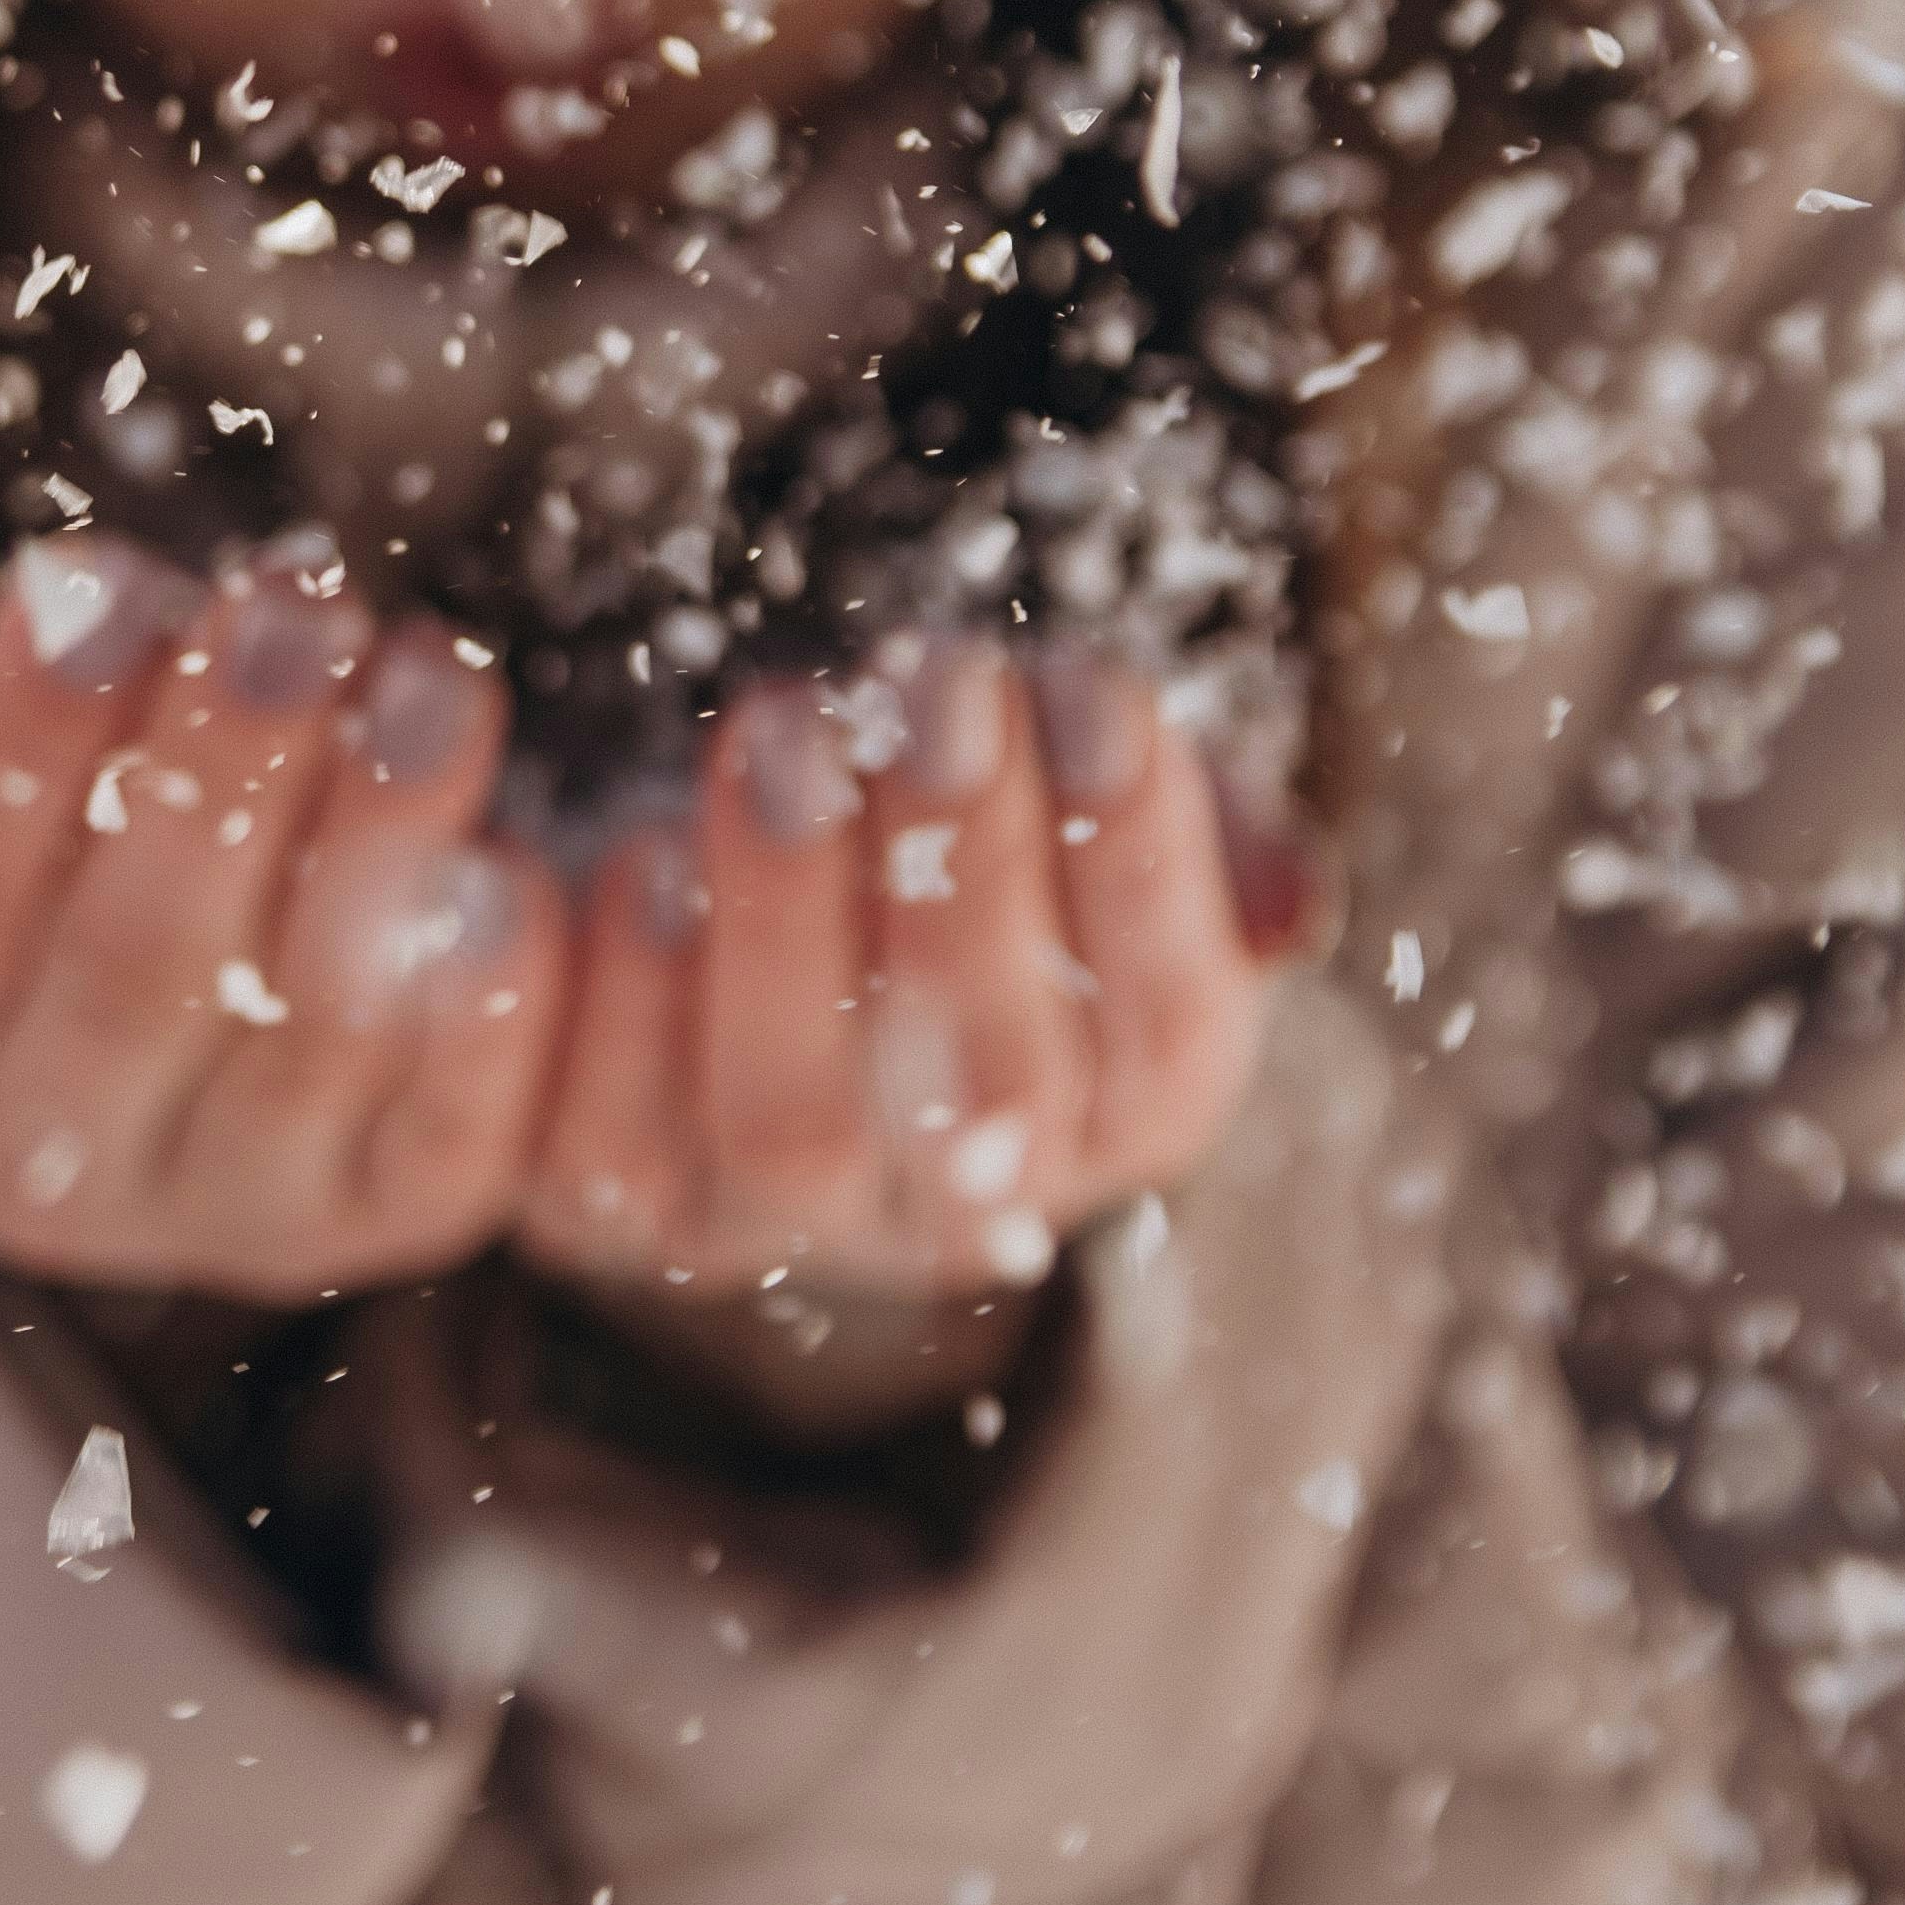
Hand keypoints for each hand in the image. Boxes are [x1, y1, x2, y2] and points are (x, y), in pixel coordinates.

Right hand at [0, 540, 569, 1295]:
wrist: (128, 1053)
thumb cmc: (12, 865)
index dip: (20, 738)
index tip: (101, 578)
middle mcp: (35, 1173)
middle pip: (137, 965)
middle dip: (224, 761)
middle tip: (294, 600)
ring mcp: (218, 1210)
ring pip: (312, 1031)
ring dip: (385, 831)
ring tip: (427, 675)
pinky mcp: (377, 1220)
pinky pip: (454, 1135)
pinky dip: (492, 1003)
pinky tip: (510, 864)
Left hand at [514, 639, 1313, 1331]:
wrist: (755, 872)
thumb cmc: (954, 808)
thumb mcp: (1092, 797)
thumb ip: (1197, 832)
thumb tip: (1288, 903)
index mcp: (1125, 1108)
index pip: (1165, 1026)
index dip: (1141, 859)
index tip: (1101, 690)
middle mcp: (969, 1200)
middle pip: (985, 1085)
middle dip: (961, 862)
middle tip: (936, 683)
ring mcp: (794, 1220)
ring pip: (796, 1118)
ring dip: (785, 912)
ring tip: (787, 730)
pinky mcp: (629, 1203)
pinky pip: (617, 1143)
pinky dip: (622, 995)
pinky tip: (639, 850)